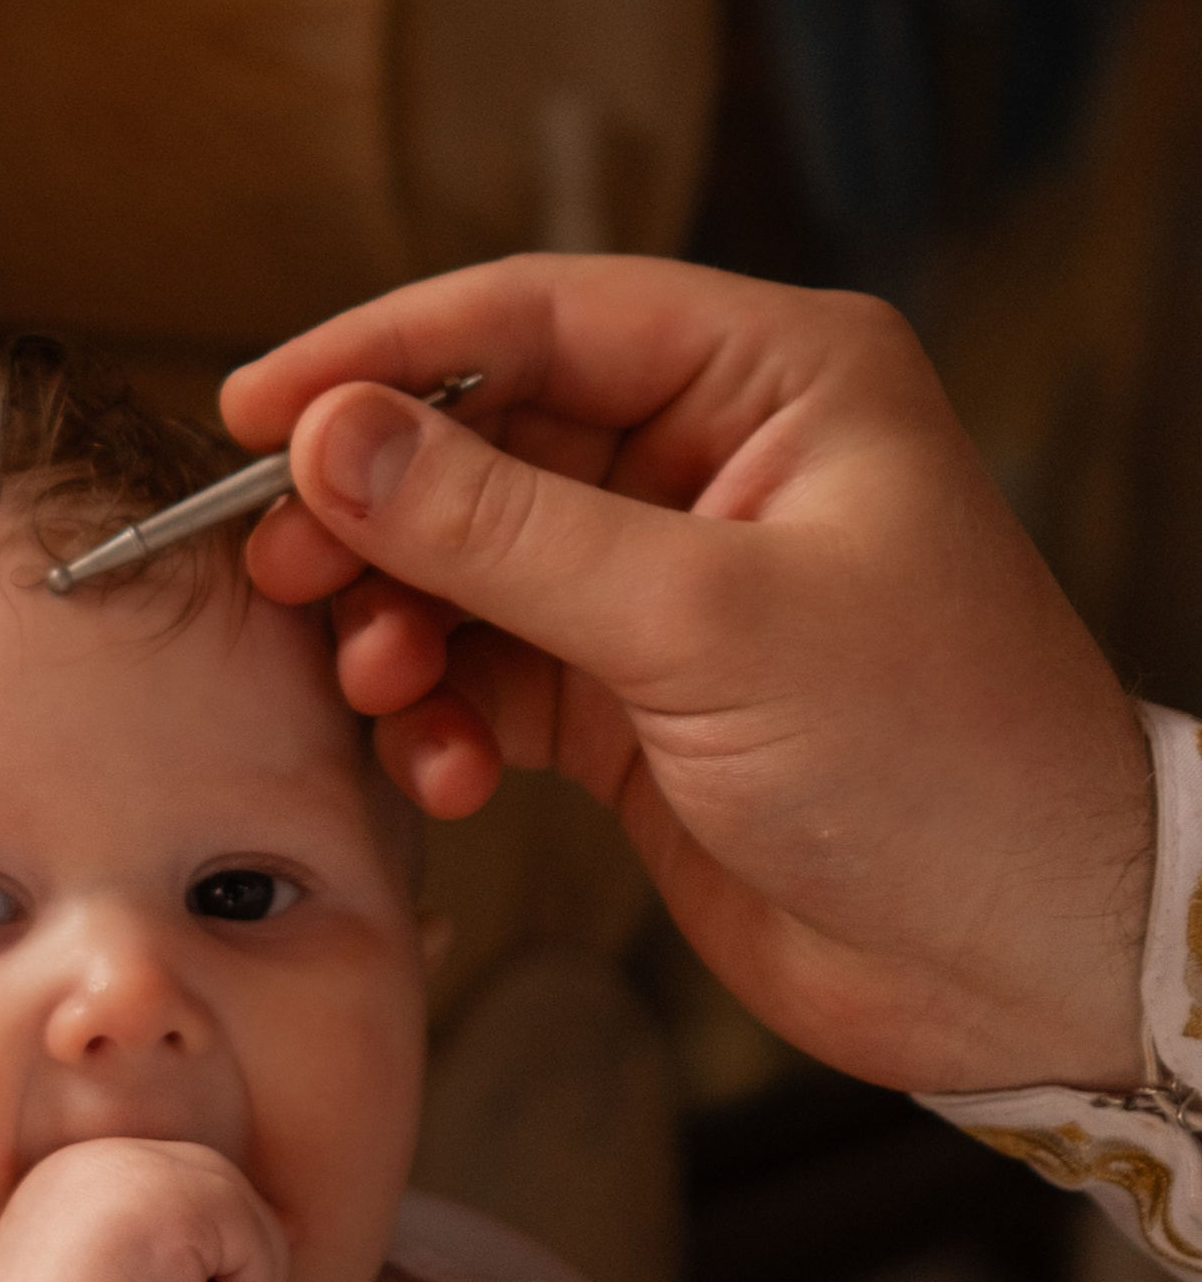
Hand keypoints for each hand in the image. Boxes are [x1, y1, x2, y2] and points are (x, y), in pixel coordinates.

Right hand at [0, 1137, 289, 1281]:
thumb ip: (179, 1257)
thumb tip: (290, 1225)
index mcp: (67, 1183)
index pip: (169, 1183)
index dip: (217, 1238)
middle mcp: (94, 1161)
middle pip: (211, 1182)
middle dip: (243, 1254)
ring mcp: (130, 1171)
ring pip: (236, 1206)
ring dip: (250, 1279)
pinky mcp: (173, 1200)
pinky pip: (248, 1234)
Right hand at [223, 256, 1153, 1094]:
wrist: (1025, 965)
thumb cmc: (939, 760)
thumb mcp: (704, 625)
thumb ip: (501, 529)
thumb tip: (329, 439)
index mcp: (774, 377)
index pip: (537, 316)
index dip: (384, 356)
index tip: (257, 412)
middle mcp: (715, 458)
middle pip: (481, 439)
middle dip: (378, 511)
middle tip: (284, 571)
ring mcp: (670, 582)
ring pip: (467, 561)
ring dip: (404, 625)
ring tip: (387, 688)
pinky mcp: (636, 697)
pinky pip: (489, 669)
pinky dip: (448, 714)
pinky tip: (455, 773)